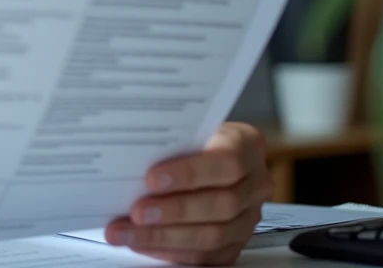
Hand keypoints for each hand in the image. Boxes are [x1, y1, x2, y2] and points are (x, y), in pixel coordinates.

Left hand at [105, 123, 272, 265]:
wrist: (207, 152)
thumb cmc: (190, 137)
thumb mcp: (185, 128)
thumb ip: (169, 142)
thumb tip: (130, 158)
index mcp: (247, 146)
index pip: (226, 162)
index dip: (190, 173)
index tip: (151, 178)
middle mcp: (255, 184)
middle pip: (221, 204)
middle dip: (174, 211)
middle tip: (136, 213)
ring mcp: (248, 217)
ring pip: (213, 236)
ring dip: (164, 237)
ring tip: (127, 233)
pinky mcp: (235, 243)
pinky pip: (206, 255)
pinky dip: (170, 251)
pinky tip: (141, 244)